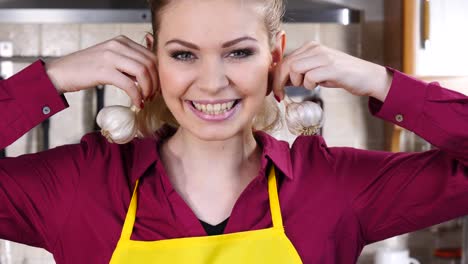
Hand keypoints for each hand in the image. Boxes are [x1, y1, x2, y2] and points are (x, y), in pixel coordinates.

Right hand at [45, 35, 158, 107]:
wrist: (61, 72)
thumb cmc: (86, 69)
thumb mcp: (111, 59)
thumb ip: (129, 63)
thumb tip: (150, 77)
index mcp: (122, 41)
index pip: (150, 55)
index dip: (158, 73)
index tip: (156, 86)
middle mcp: (118, 45)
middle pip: (150, 63)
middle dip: (155, 82)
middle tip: (153, 95)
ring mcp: (110, 57)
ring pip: (142, 72)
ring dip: (148, 89)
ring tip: (145, 99)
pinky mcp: (104, 71)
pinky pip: (129, 84)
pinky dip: (136, 96)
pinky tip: (136, 103)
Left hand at [272, 41, 392, 101]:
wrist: (367, 77)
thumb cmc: (341, 75)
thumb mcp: (317, 71)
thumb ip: (300, 73)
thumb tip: (281, 81)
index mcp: (310, 47)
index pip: (285, 60)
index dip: (276, 76)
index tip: (275, 90)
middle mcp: (316, 49)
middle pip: (286, 64)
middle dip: (279, 82)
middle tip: (280, 96)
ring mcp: (324, 57)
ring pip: (294, 69)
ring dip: (295, 83)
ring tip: (305, 87)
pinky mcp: (331, 68)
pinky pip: (309, 77)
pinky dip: (309, 85)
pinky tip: (317, 86)